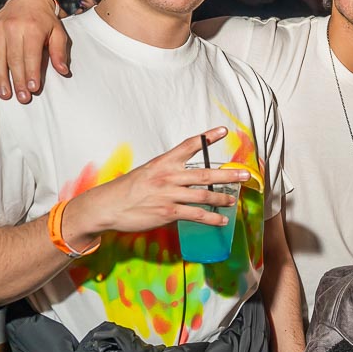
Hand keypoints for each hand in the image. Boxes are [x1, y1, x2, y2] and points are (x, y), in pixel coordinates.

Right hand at [0, 0, 71, 102]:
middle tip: (22, 98)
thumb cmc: (46, 21)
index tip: (33, 89)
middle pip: (13, 59)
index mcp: (31, 28)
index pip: (30, 55)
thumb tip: (63, 71)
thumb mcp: (58, 33)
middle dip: (18, 80)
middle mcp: (12, 28)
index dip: (31, 72)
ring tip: (4, 94)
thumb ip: (59, 51)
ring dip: (0, 77)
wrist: (28, 0)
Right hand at [63, 128, 249, 249]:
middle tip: (246, 175)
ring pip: (204, 195)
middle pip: (205, 172)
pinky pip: (196, 215)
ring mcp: (169, 194)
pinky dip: (212, 218)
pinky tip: (222, 220)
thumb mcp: (147, 172)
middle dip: (229, 174)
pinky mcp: (168, 212)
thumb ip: (168, 172)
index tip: (223, 130)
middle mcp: (168, 176)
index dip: (207, 137)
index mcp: (163, 162)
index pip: (189, 145)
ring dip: (223, 198)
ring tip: (233, 200)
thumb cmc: (127, 190)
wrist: (106, 207)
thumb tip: (188, 176)